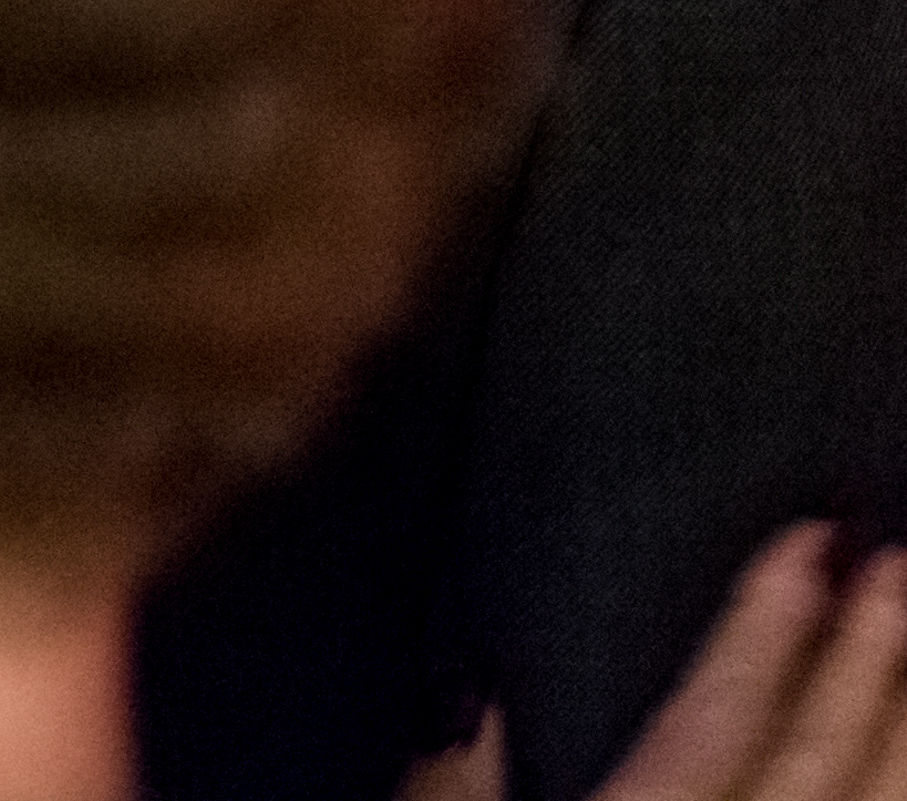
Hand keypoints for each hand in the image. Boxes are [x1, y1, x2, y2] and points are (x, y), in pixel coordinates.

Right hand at [403, 526, 906, 800]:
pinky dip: (901, 790)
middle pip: (819, 753)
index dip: (765, 624)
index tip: (807, 541)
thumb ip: (455, 783)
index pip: (718, 714)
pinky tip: (906, 760)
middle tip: (894, 553)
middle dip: (863, 650)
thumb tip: (464, 692)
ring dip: (901, 715)